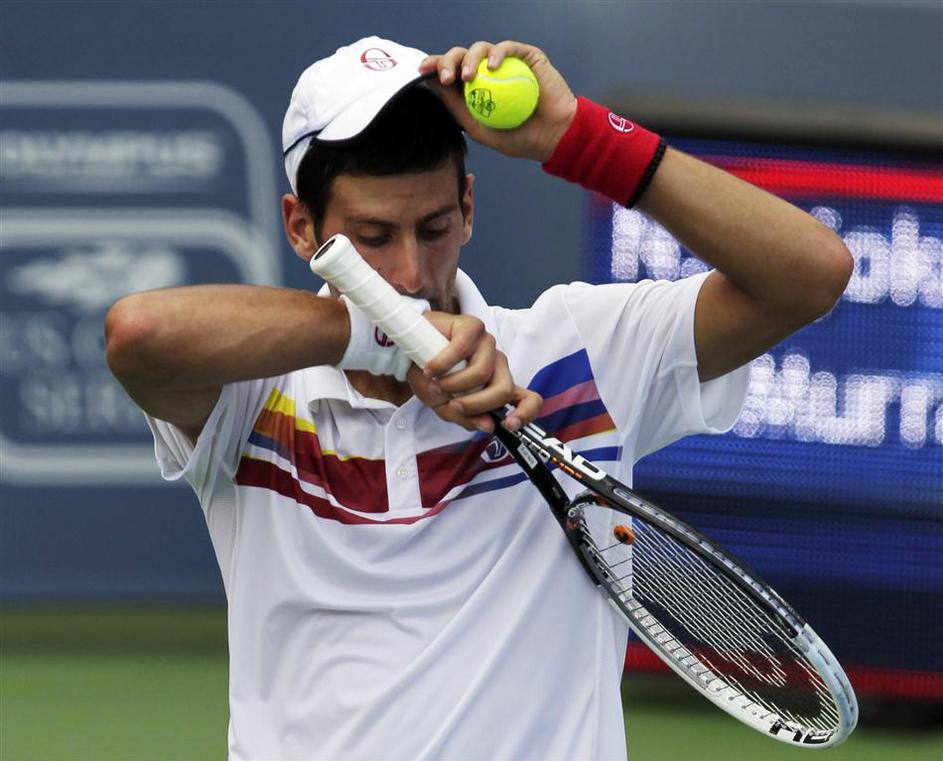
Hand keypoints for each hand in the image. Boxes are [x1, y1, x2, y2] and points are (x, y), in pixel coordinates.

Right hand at [406, 311, 542, 432]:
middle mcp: (497, 365)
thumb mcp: (443, 405)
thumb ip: (464, 418)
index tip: (508, 425)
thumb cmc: (430, 376)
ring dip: (452, 384)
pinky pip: (461, 350)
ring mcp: (487, 345)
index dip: (525, 413)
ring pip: (482, 372)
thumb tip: (487, 426)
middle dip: (476, 404)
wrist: (408, 348)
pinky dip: (441, 364)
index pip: (529, 400)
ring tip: (435, 384)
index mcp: (497, 385)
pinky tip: (430, 368)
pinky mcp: (472, 327)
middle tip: (452, 406)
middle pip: (504, 390)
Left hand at [419, 40, 576, 162]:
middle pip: (461, 55)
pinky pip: (508, 47)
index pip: (451, 71)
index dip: (435, 65)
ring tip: (468, 77)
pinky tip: (494, 66)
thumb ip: (457, 108)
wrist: (554, 137)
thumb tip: (434, 88)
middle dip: (448, 61)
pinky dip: (498, 53)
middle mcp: (489, 71)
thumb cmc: (519, 138)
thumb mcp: (479, 129)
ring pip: (481, 48)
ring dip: (470, 58)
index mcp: (476, 87)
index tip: (422, 70)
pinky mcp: (526, 56)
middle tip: (447, 78)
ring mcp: (508, 63)